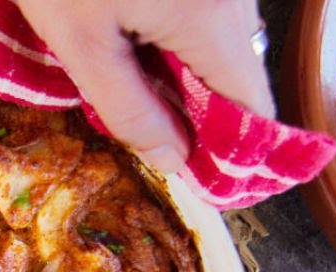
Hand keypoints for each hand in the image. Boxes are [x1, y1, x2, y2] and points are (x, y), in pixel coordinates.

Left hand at [15, 0, 274, 171]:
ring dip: (178, 84)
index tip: (205, 189)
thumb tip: (175, 163)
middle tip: (145, 142)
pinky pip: (199, 21)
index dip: (235, 159)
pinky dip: (168, 46)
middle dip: (198, 123)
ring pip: (216, 52)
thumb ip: (129, 110)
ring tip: (121, 89)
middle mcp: (233, 1)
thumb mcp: (80, 45)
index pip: (255, 113)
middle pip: (238, 83)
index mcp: (212, 24)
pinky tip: (122, 44)